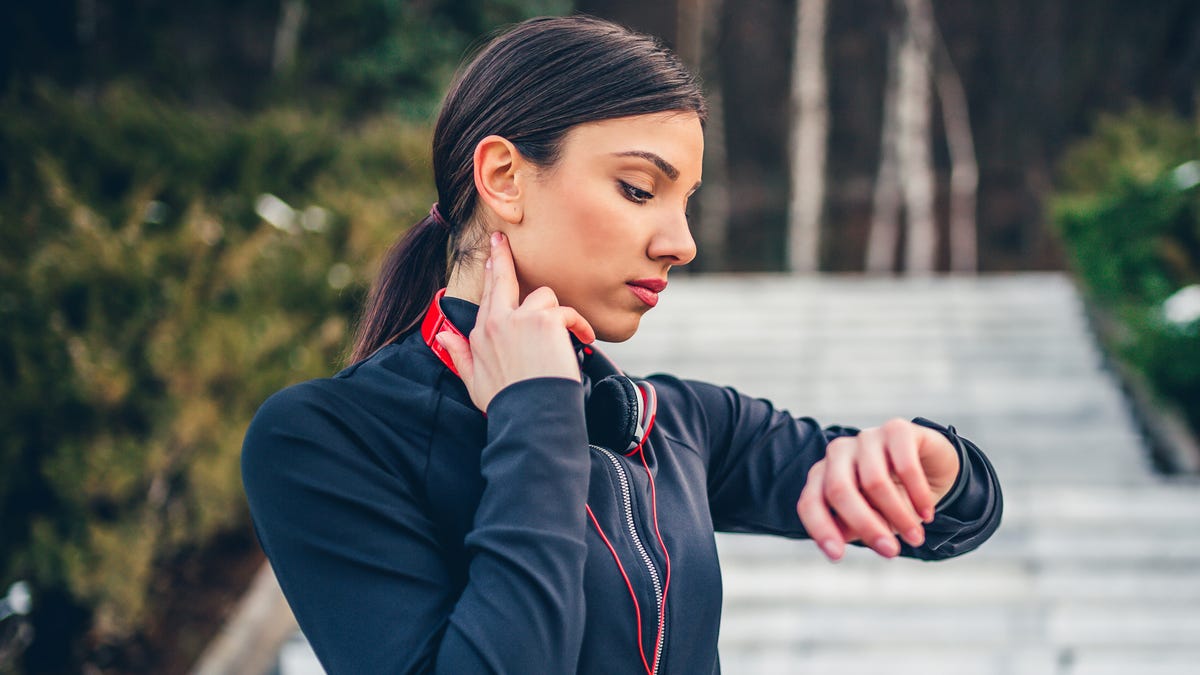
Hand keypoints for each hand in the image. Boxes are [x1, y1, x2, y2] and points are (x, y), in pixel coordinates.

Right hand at [435, 231, 595, 411]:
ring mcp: (520, 318)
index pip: (487, 298)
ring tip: (567, 338)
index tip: (492, 260)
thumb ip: (460, 355)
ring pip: (543, 298)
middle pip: (500, 279)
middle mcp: (496, 322)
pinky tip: (584, 338)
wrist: (530, 414)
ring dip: (556, 315)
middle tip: (501, 240)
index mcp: (481, 335)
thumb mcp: (474, 382)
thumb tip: (441, 335)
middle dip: (500, 256)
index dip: (491, 277)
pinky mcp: (545, 319)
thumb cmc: (507, 403)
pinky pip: (566, 312)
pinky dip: (579, 325)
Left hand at [796, 418, 959, 561]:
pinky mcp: (897, 429)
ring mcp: (866, 438)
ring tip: (916, 537)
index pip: (810, 502)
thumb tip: (839, 541)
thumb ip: (852, 528)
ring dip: (899, 515)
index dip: (820, 529)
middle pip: (840, 491)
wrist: (931, 468)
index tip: (838, 556)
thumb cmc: (892, 498)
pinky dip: (918, 495)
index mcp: (823, 476)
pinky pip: (905, 465)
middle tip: (891, 552)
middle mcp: (838, 453)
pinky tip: (927, 514)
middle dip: (866, 525)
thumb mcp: (871, 518)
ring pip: (875, 481)